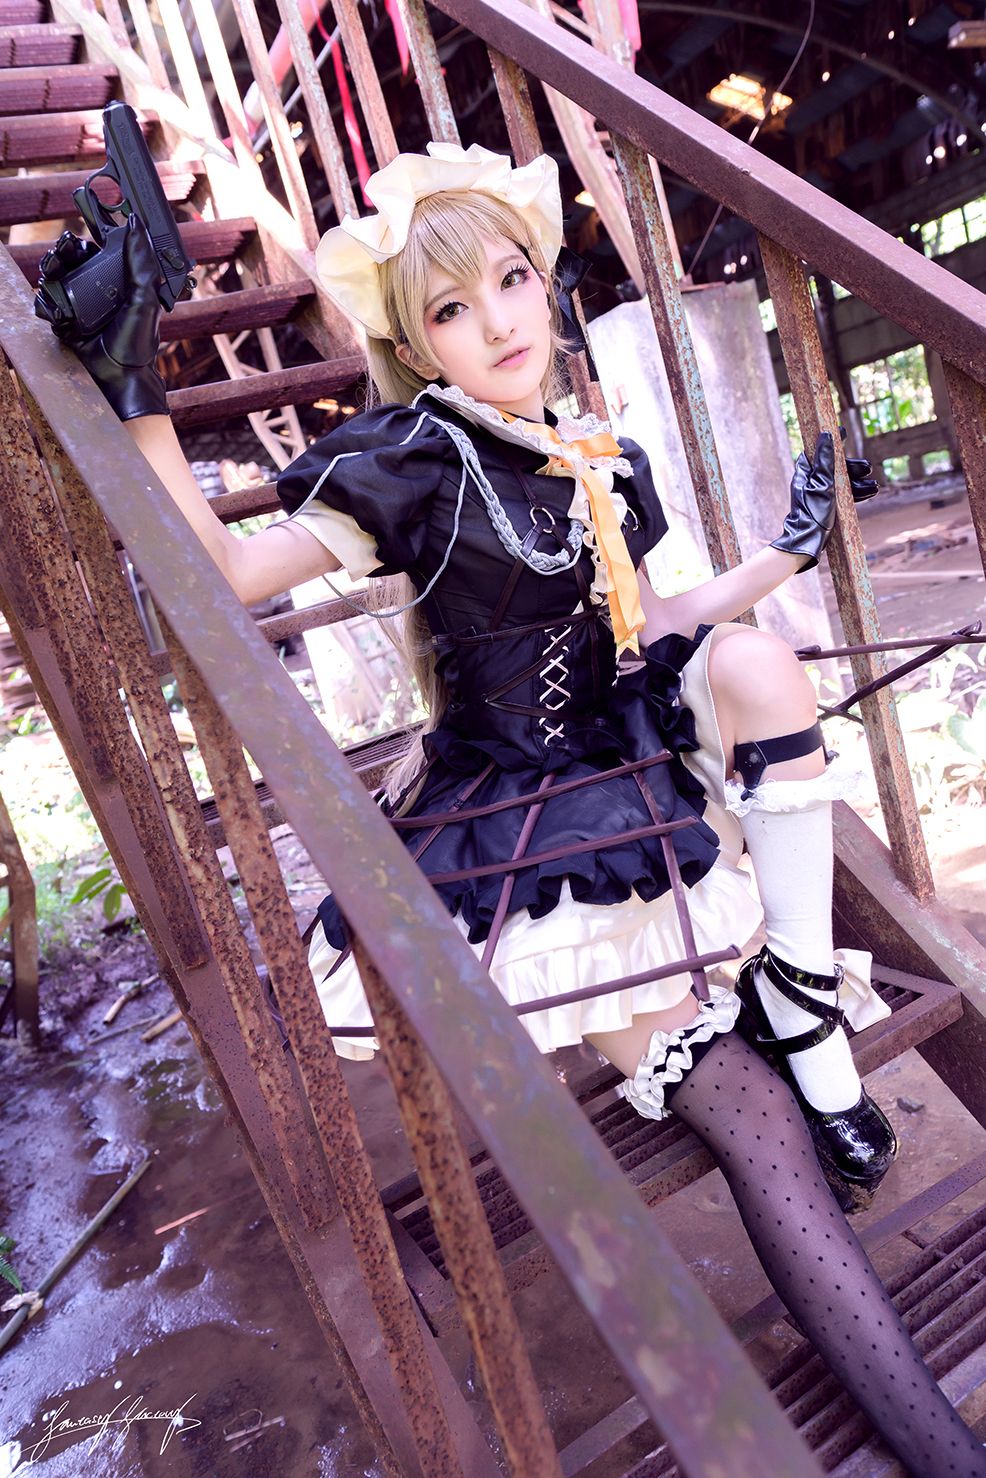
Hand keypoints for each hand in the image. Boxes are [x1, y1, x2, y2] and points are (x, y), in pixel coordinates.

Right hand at [36, 214, 167, 420]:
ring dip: (51, 270)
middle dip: (64, 249)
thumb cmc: (137, 343)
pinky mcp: (61, 317)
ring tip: (54, 272)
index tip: (86, 203)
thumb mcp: (144, 298)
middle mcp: (96, 285)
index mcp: (118, 277)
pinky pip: (45, 300)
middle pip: (71, 255)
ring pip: (54, 274)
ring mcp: (76, 300)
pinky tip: (58, 312)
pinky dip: (46, 302)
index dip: (92, 224)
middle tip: (65, 248)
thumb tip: (137, 224)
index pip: (101, 243)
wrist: (117, 377)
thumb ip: (140, 262)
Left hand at [770, 430, 877, 571]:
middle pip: (836, 466)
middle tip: (867, 468)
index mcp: (806, 472)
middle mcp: (812, 480)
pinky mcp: (827, 504)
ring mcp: (820, 492)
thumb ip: (826, 460)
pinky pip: (844, 494)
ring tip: (874, 486)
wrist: (808, 541)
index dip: (833, 442)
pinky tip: (870, 492)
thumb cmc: (812, 511)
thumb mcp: (822, 483)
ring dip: (859, 481)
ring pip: (843, 481)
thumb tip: (826, 435)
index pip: (820, 450)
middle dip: (853, 467)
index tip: (842, 432)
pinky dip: (856, 492)